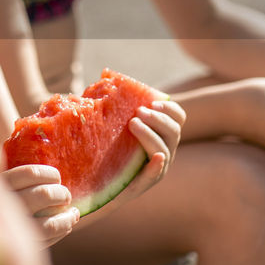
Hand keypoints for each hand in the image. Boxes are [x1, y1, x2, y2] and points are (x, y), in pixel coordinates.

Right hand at [0, 164, 78, 246]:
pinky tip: (67, 225)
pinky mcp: (20, 246)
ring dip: (67, 216)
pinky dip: (62, 230)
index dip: (47, 174)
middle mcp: (3, 208)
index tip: (55, 177)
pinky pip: (48, 238)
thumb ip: (5, 168)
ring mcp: (12, 230)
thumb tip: (23, 138)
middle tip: (65, 195)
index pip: (28, 174)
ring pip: (49, 223)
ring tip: (73, 212)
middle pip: (42, 195)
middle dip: (61, 194)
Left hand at [63, 96, 182, 229]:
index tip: (154, 102)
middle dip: (159, 120)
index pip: (178, 119)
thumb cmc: (98, 147)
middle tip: (139, 113)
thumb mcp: (107, 123)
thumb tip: (104, 78)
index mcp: (159, 135)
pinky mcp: (140, 186)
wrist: (86, 184)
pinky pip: (154, 175)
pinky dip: (157, 165)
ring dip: (152, 135)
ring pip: (165, 151)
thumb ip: (111, 104)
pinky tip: (154, 156)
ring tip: (133, 124)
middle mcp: (162, 152)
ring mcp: (154, 170)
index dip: (170, 109)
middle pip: (174, 132)